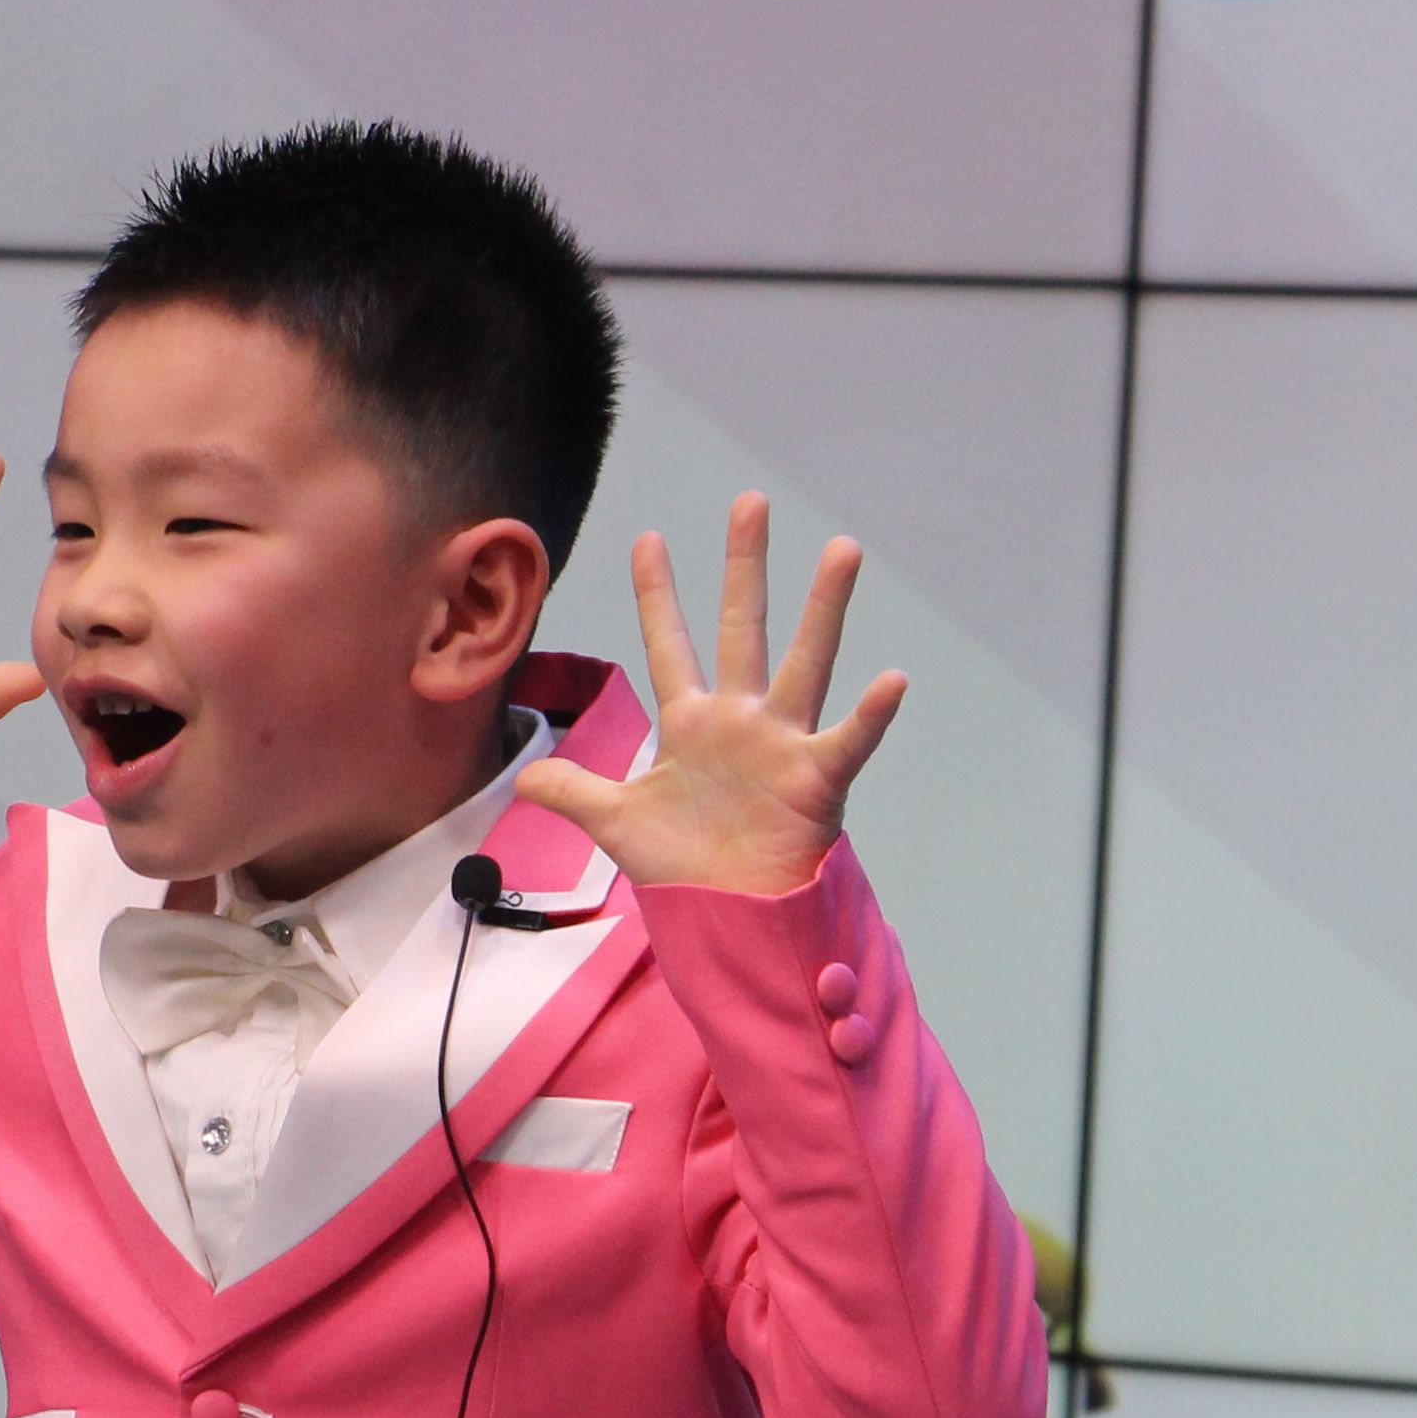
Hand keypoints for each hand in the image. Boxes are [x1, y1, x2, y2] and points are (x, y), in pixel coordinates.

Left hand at [518, 493, 902, 895]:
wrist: (729, 916)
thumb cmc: (684, 867)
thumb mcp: (617, 823)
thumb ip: (575, 792)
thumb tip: (524, 779)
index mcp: (692, 722)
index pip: (670, 643)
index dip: (658, 595)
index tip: (648, 539)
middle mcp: (741, 719)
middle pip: (741, 628)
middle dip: (743, 567)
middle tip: (749, 501)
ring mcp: (782, 744)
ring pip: (806, 662)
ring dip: (824, 608)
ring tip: (843, 549)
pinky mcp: (815, 780)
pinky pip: (847, 741)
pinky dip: (871, 715)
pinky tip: (892, 680)